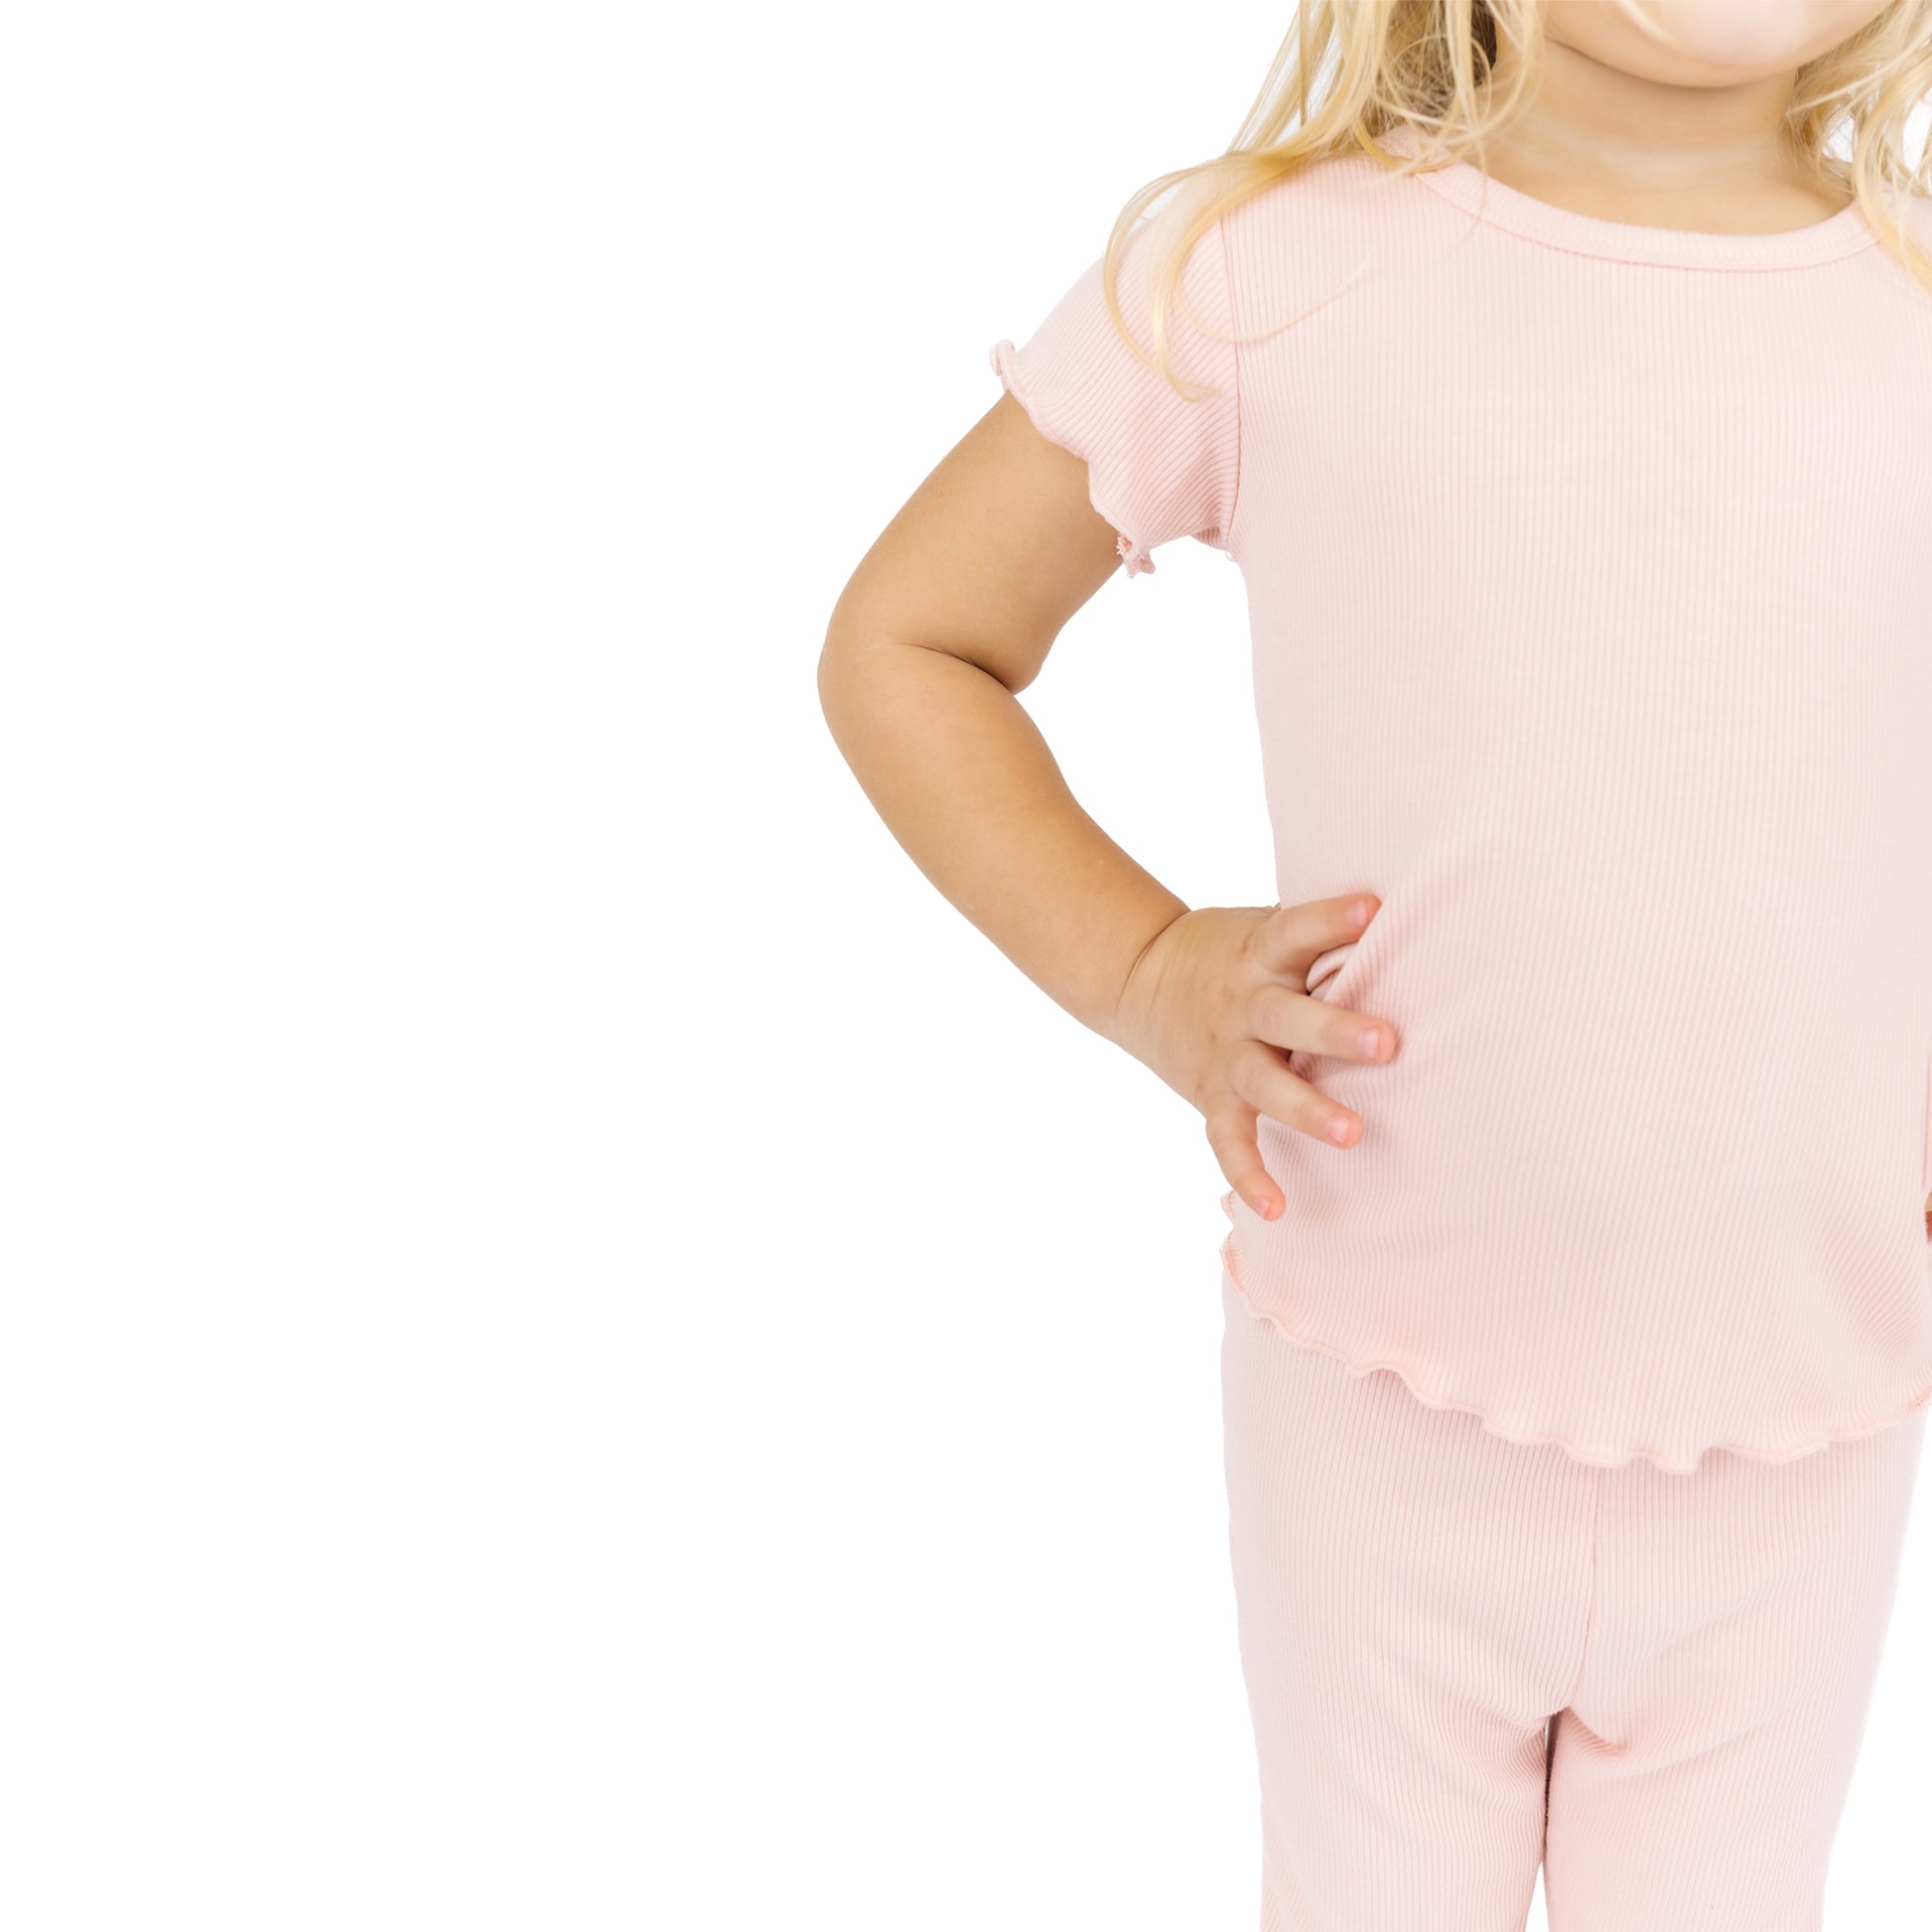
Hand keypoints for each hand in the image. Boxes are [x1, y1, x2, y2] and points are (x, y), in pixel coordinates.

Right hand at [1108, 894, 1398, 1220]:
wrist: (1136, 977)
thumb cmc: (1234, 951)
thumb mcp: (1263, 928)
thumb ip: (1317, 935)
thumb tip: (1412, 920)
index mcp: (1260, 954)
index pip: (1295, 930)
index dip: (1331, 920)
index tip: (1373, 910)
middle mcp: (1243, 1005)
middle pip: (1285, 1017)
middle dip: (1333, 1031)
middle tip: (1385, 1044)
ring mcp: (1225, 1055)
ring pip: (1264, 1084)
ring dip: (1306, 1109)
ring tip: (1351, 1133)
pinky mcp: (1211, 1097)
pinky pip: (1227, 1140)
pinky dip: (1247, 1176)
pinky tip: (1276, 1208)